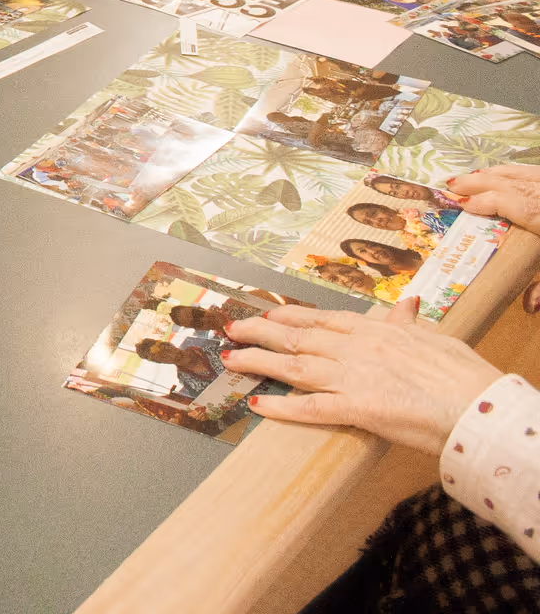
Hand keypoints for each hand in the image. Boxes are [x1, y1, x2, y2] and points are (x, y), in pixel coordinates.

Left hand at [224, 299, 504, 455]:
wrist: (481, 408)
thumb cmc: (465, 377)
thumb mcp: (435, 340)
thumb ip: (410, 324)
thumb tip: (406, 304)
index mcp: (376, 330)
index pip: (322, 319)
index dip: (290, 317)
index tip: (267, 314)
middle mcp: (358, 348)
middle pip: (298, 337)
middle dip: (260, 332)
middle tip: (231, 329)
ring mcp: (355, 376)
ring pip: (295, 366)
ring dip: (258, 362)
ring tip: (231, 360)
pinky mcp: (358, 408)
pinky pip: (311, 407)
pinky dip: (282, 407)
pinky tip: (258, 406)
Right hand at [448, 164, 539, 309]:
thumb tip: (530, 306)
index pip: (512, 204)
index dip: (483, 201)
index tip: (460, 203)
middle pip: (514, 183)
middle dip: (480, 182)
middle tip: (451, 185)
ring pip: (528, 173)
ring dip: (498, 174)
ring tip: (474, 176)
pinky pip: (539, 174)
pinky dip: (520, 172)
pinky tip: (510, 175)